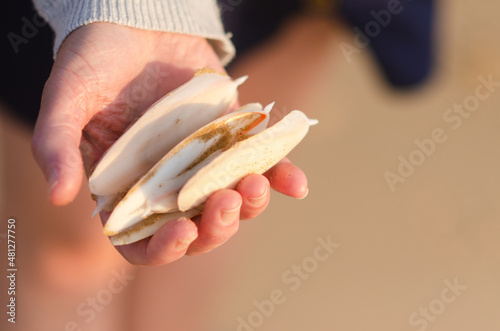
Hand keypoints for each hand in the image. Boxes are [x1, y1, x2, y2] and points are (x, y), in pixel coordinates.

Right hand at [32, 23, 307, 264]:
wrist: (137, 20)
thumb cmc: (96, 59)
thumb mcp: (68, 97)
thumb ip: (57, 143)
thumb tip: (59, 195)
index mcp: (127, 187)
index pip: (141, 239)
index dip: (162, 249)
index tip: (180, 234)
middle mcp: (167, 182)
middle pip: (196, 228)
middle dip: (215, 228)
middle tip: (224, 203)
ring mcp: (203, 161)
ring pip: (232, 202)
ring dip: (250, 205)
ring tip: (253, 184)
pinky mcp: (231, 136)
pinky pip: (261, 164)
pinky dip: (281, 176)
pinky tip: (297, 185)